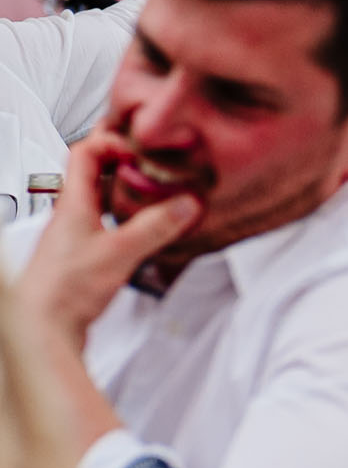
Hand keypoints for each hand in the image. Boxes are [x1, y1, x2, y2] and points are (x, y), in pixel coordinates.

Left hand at [17, 132, 200, 342]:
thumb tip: (184, 204)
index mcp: (72, 204)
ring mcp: (71, 236)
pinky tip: (138, 235)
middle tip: (149, 167)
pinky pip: (101, 226)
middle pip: (91, 174)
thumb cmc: (64, 289)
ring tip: (150, 198)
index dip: (112, 142)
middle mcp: (68, 216)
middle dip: (122, 165)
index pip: (84, 152)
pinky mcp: (78, 256)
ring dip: (123, 194)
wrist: (42, 326)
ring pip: (97, 201)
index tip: (139, 150)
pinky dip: (122, 221)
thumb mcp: (120, 252)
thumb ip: (156, 226)